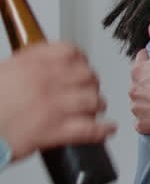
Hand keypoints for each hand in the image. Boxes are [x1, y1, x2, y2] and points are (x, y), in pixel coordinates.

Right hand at [0, 42, 115, 160]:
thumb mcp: (3, 73)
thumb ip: (27, 66)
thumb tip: (46, 64)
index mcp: (31, 64)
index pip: (70, 52)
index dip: (80, 60)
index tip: (81, 67)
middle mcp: (46, 81)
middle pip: (87, 76)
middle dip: (90, 84)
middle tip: (88, 91)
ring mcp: (53, 105)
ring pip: (92, 100)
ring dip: (96, 106)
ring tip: (94, 110)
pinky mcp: (54, 131)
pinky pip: (89, 129)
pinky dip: (102, 130)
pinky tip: (106, 130)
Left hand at [130, 21, 149, 135]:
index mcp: (138, 71)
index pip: (141, 61)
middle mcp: (133, 90)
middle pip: (139, 83)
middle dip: (149, 82)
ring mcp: (138, 108)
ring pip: (140, 102)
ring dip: (149, 101)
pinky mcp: (144, 124)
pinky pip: (143, 122)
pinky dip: (149, 119)